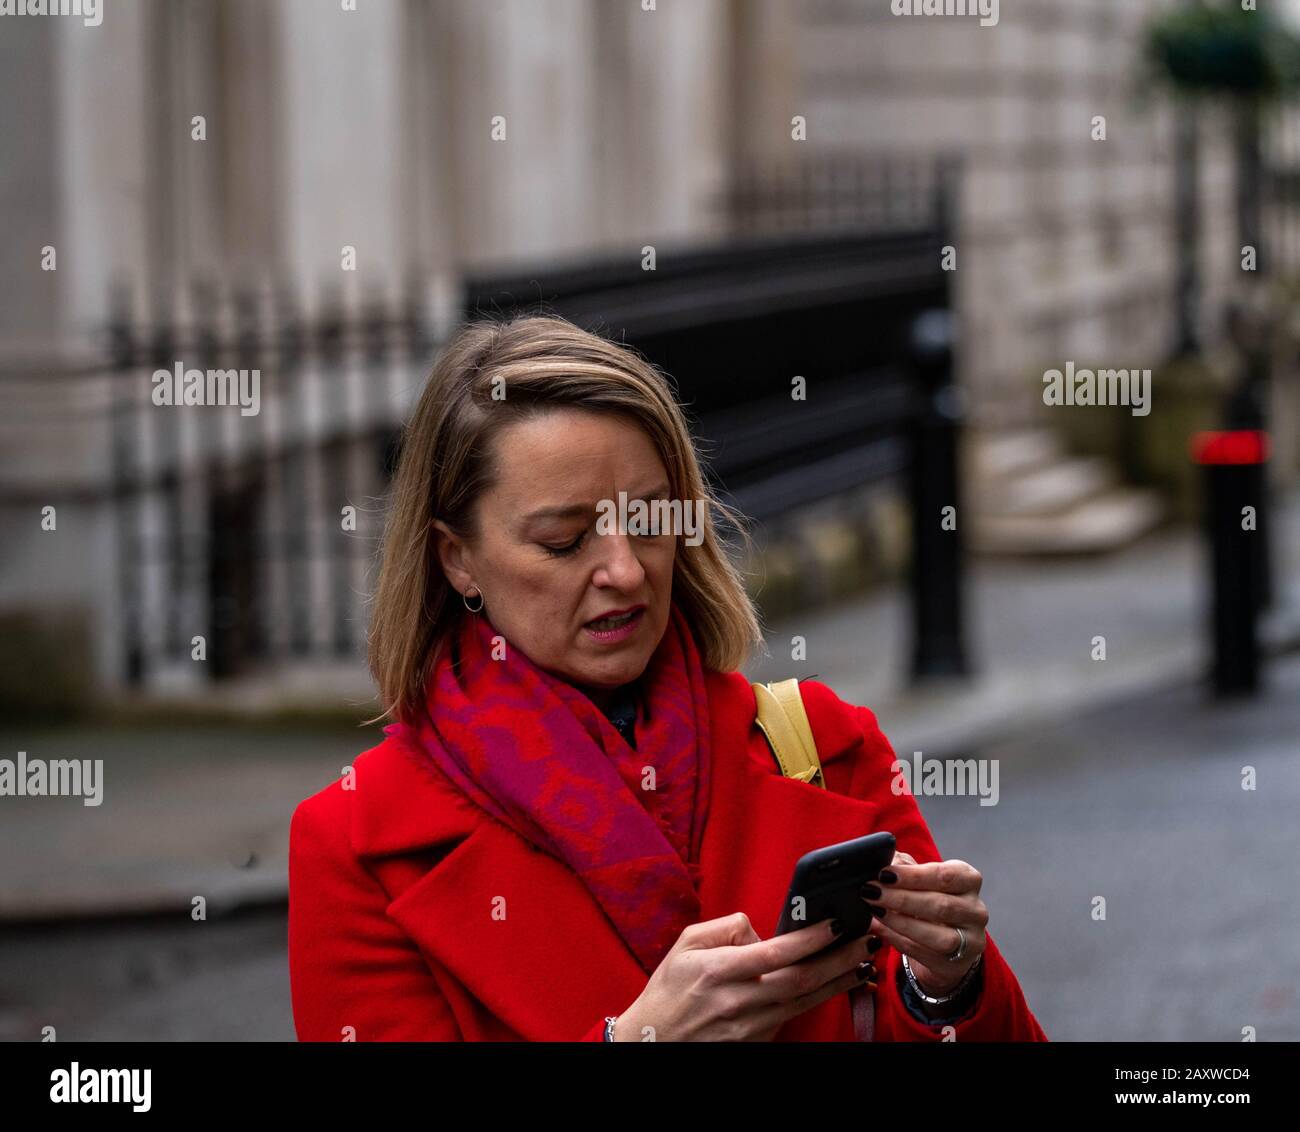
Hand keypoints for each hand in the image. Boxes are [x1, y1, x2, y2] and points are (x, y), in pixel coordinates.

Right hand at [613, 912, 876, 1040]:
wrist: (653, 1041)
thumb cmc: (669, 989)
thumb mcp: (686, 943)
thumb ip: (725, 926)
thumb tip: (759, 929)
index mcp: (719, 970)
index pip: (776, 952)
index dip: (811, 938)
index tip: (836, 922)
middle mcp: (739, 1000)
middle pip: (802, 978)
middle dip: (840, 957)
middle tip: (866, 938)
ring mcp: (751, 1025)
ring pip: (806, 1000)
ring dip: (840, 979)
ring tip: (864, 960)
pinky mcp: (758, 1040)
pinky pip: (795, 1015)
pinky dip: (821, 998)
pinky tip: (838, 984)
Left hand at [864, 850, 986, 996]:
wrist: (943, 942)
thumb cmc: (928, 899)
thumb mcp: (920, 879)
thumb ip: (903, 867)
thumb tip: (880, 859)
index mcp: (968, 880)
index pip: (946, 875)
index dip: (914, 875)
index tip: (884, 874)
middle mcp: (976, 910)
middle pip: (940, 905)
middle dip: (902, 898)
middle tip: (872, 892)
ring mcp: (971, 940)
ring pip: (938, 936)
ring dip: (901, 922)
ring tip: (875, 911)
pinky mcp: (956, 964)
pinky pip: (925, 953)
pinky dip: (899, 940)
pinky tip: (881, 930)